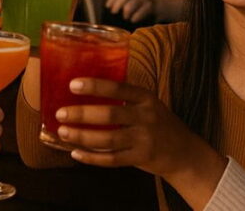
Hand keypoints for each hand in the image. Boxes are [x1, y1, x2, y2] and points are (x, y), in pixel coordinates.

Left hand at [54, 78, 221, 181]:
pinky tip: (76, 153)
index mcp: (146, 98)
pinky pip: (112, 159)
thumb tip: (85, 91)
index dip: (96, 86)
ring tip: (63, 132)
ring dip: (82, 136)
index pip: (119, 88)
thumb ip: (124, 98)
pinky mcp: (140, 158)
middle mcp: (146, 117)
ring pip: (108, 139)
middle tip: (61, 113)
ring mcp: (144, 139)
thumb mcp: (148, 104)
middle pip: (110, 115)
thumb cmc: (158, 123)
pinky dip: (92, 158)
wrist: (184, 151)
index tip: (73, 84)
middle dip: (82, 114)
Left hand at [105, 0, 153, 22]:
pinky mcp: (149, 5)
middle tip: (113, 12)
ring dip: (126, 13)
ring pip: (130, 6)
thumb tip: (106, 6)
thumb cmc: (137, 2)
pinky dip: (135, 18)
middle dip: (117, 6)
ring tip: (125, 17)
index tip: (107, 6)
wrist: (157, 3)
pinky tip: (133, 20)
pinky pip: (139, 13)